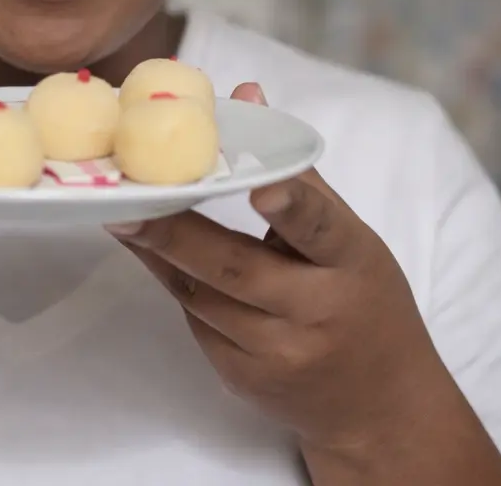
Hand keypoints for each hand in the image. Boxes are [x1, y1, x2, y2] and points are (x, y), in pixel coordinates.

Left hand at [108, 84, 444, 457]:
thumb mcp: (347, 237)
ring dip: (158, 254)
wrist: (381, 407)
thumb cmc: (364, 299)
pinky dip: (172, 282)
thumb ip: (292, 169)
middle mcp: (316, 312)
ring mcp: (278, 354)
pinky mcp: (246, 380)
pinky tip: (148, 253)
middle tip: (126, 202)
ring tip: (120, 216)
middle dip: (174, 233)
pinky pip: (197, 322)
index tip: (260, 186)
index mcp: (351, 263)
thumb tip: (246, 92)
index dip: (291, 207)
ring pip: (202, 295)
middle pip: (235, 268)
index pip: (321, 228)